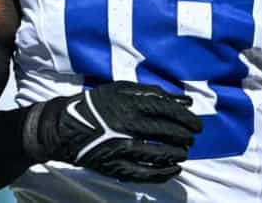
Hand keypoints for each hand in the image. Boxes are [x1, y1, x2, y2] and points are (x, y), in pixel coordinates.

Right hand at [23, 81, 201, 182]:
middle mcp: (127, 125)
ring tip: (184, 152)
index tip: (196, 124)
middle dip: (184, 136)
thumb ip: (153, 92)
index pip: (167, 111)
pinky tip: (174, 170)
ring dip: (176, 154)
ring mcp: (121, 147)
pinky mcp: (114, 166)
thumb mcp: (121, 89)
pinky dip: (162, 173)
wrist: (65, 127)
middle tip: (193, 138)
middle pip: (166, 133)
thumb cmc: (96, 104)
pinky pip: (143, 173)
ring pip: (158, 153)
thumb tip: (184, 100)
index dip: (186, 118)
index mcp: (129, 104)